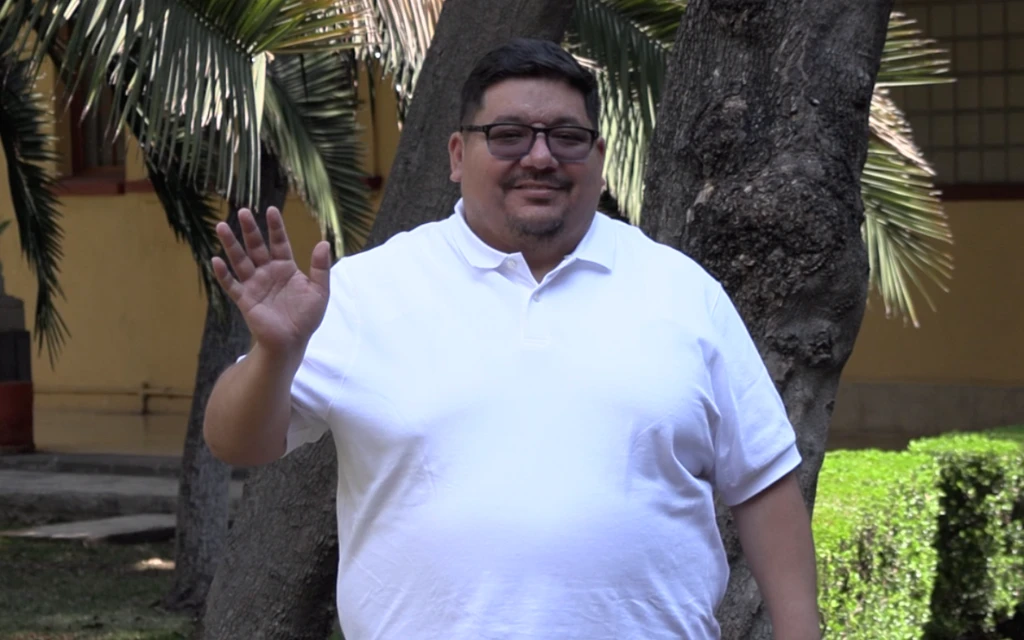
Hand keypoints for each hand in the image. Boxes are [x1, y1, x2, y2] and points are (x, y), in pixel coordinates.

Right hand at [212, 207, 330, 357]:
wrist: (292, 341)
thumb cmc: (306, 317)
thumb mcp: (319, 291)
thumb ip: (320, 268)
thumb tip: (324, 243)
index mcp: (285, 268)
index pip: (279, 242)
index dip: (275, 227)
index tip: (271, 210)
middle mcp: (267, 272)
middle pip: (256, 247)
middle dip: (249, 230)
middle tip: (242, 211)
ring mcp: (254, 285)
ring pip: (240, 260)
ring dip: (231, 244)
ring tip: (221, 226)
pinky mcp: (245, 300)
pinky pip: (232, 285)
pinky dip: (223, 274)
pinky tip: (215, 260)